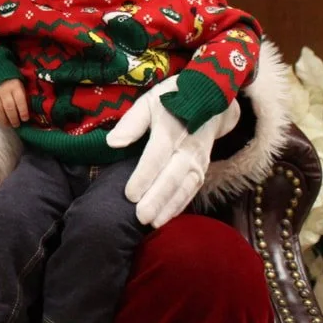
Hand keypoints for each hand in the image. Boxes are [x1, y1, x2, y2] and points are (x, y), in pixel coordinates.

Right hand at [0, 80, 28, 127]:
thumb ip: (22, 94)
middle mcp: (4, 88)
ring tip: (7, 124)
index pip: (20, 100)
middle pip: (9, 106)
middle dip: (13, 118)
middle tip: (16, 125)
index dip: (23, 111)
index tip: (25, 119)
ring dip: (3, 119)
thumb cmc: (10, 79)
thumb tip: (29, 109)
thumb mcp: (19, 83)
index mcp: (15, 85)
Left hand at [105, 76, 239, 226]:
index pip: (157, 155)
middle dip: (157, 198)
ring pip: (185, 187)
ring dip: (169, 206)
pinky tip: (166, 218)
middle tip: (140, 217)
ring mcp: (198, 159)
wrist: (210, 98)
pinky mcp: (203, 168)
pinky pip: (192, 190)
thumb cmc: (172, 100)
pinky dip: (180, 205)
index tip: (130, 194)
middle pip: (173, 176)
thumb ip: (131, 122)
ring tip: (152, 223)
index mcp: (172, 127)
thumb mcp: (149, 101)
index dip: (144, 176)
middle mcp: (188, 147)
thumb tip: (112, 142)